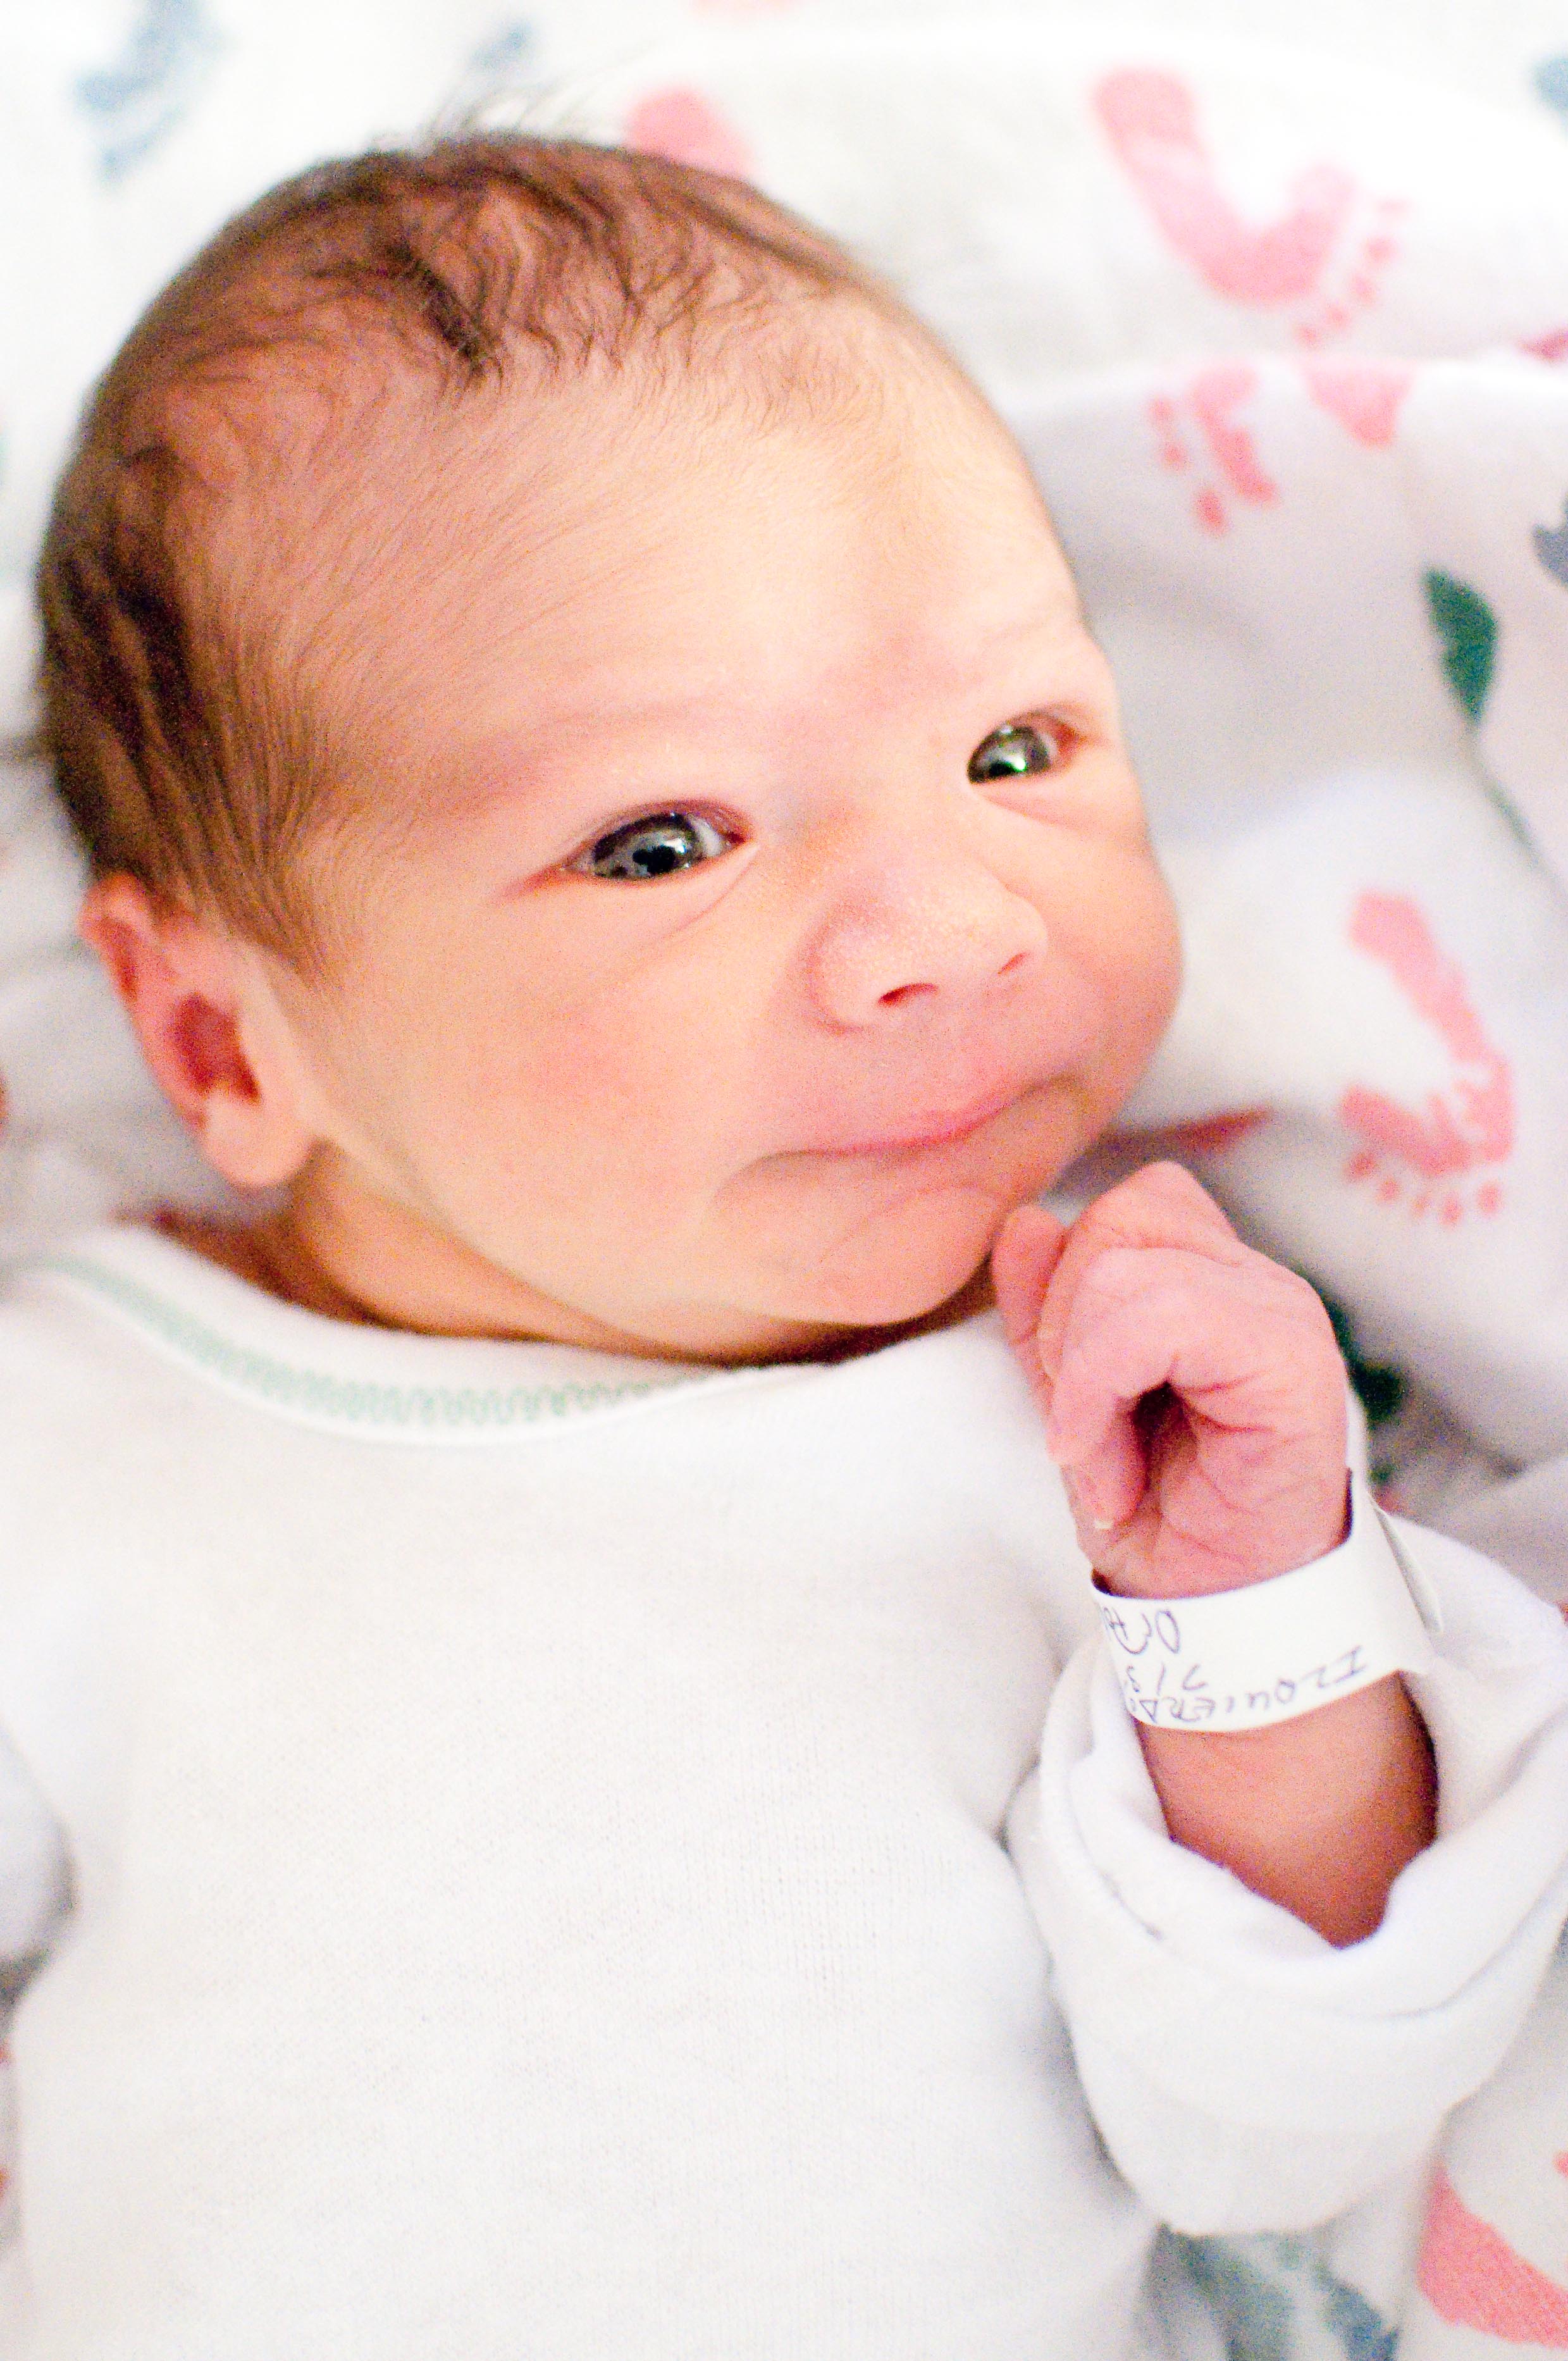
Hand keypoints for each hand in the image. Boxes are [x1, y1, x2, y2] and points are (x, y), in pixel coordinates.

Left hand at [993, 1162, 1347, 1599]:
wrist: (1211, 1613)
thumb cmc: (1157, 1510)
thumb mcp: (1071, 1397)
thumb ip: (1046, 1309)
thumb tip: (1022, 1221)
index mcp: (1218, 1278)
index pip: (1129, 1207)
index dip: (1069, 1290)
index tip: (1074, 1401)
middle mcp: (1260, 1283)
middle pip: (1119, 1219)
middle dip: (1067, 1331)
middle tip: (1088, 1433)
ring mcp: (1283, 1316)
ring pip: (1125, 1269)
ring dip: (1085, 1378)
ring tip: (1110, 1457)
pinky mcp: (1292, 1362)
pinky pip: (1161, 1317)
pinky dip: (1103, 1392)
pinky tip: (1118, 1471)